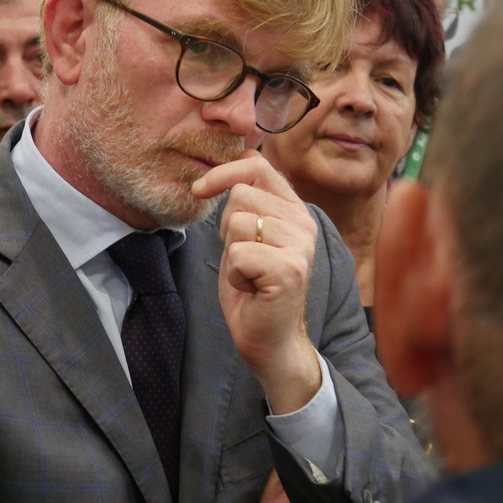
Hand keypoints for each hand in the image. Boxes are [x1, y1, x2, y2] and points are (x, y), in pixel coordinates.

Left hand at [192, 150, 320, 412]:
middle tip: (242, 257)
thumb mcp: (243, 236)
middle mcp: (303, 221)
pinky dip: (234, 274)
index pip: (257, 165)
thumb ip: (243, 204)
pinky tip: (251, 287)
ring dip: (231, 253)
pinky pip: (238, 253)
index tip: (200, 188)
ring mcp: (300, 245)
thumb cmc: (252, 288)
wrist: (268, 338)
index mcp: (293, 209)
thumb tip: (223, 167)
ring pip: (238, 222)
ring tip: (249, 273)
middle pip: (241, 194)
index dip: (224, 171)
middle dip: (226, 226)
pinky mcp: (290, 268)